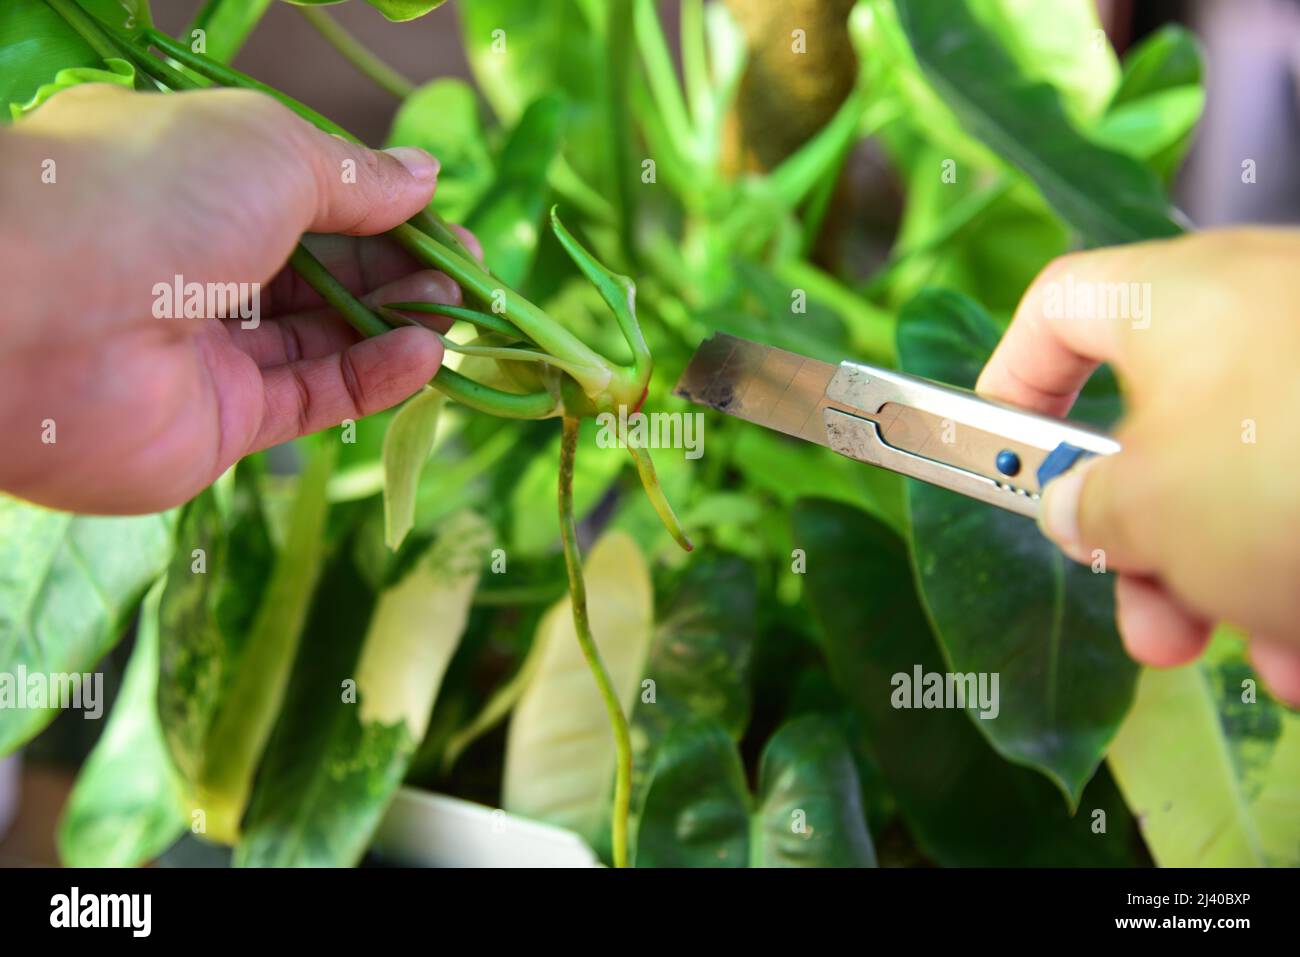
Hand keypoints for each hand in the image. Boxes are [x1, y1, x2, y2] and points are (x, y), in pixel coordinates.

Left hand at [0, 84, 476, 513]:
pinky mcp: (220, 421)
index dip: (385, 213)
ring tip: (455, 313)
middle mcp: (198, 263)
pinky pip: (311, 397)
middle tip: (467, 278)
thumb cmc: (150, 196)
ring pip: (323, 336)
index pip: (310, 199)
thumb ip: (354, 176)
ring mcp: (208, 347)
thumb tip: (424, 175)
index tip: (448, 227)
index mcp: (196, 181)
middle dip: (401, 270)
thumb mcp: (270, 152)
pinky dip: (372, 378)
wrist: (35, 317)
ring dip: (396, 322)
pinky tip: (424, 357)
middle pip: (324, 272)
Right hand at [978, 229, 1299, 705]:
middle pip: (1159, 427)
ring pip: (1247, 479)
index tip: (1004, 455)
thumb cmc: (1293, 467)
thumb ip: (1086, 506)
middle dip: (1149, 544)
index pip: (1055, 308)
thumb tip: (1078, 508)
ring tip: (1263, 656)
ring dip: (1231, 583)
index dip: (1010, 380)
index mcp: (1175, 299)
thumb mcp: (1150, 507)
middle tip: (1146, 619)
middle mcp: (1258, 317)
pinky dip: (1298, 567)